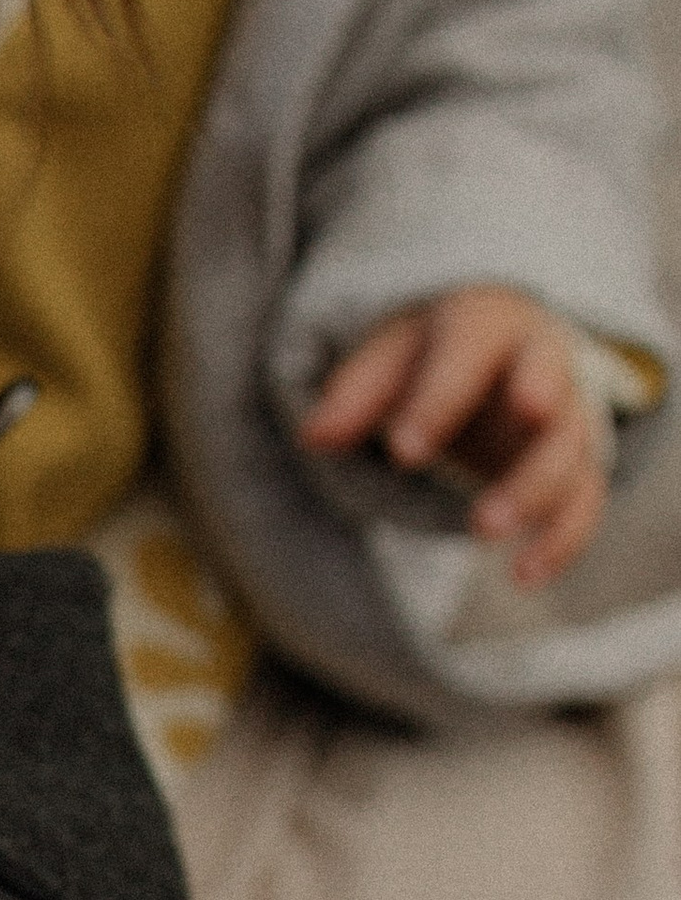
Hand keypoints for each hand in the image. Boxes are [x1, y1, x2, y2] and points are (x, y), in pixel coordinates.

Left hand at [300, 286, 609, 584]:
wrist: (498, 346)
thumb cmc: (431, 353)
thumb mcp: (388, 358)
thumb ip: (355, 395)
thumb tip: (314, 437)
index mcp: (487, 323)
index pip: (468, 354)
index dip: (439, 403)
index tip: (403, 454)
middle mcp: (543, 362)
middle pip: (551, 400)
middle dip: (519, 451)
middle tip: (483, 506)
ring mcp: (569, 414)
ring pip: (571, 456)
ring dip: (534, 500)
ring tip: (482, 536)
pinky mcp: (580, 461)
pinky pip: (586, 501)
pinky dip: (562, 541)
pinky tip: (524, 576)